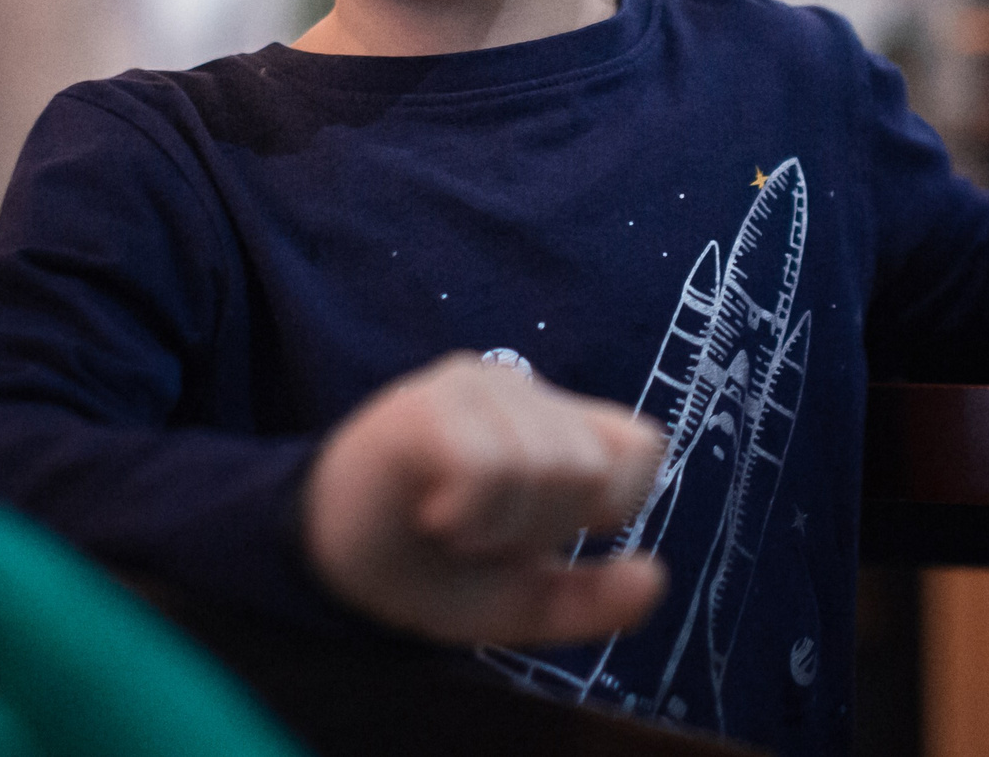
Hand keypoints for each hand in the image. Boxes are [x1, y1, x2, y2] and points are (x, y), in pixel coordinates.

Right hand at [303, 352, 667, 646]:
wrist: (332, 566)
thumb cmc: (431, 570)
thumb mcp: (522, 602)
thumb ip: (592, 599)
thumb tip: (656, 578)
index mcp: (557, 425)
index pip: (642, 447)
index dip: (612, 507)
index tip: (548, 534)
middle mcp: (520, 390)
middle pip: (591, 469)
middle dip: (542, 530)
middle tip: (483, 533)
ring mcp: (472, 387)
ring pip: (545, 465)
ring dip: (499, 527)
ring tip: (456, 523)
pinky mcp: (423, 403)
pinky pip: (487, 463)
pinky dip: (468, 512)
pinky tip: (436, 513)